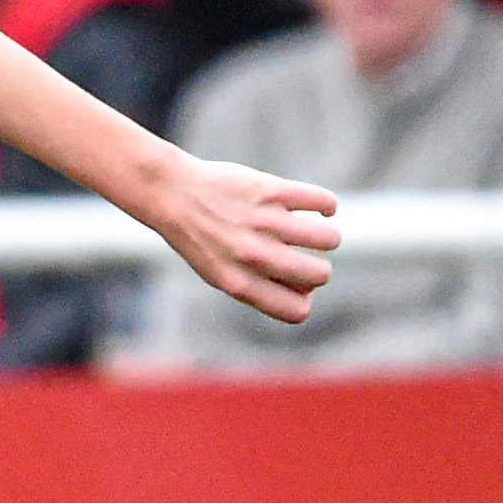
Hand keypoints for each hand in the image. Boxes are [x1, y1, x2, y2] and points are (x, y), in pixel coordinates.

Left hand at [146, 154, 339, 323]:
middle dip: (319, 269)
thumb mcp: (219, 273)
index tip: (294, 284)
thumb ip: (257, 287)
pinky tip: (318, 208)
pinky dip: (327, 206)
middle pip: (320, 275)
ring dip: (326, 237)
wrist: (173, 194)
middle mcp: (253, 256)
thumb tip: (306, 292)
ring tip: (309, 231)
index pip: (296, 311)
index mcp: (238, 283)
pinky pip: (324, 201)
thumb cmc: (200, 237)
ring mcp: (264, 222)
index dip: (303, 299)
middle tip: (302, 255)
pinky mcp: (271, 191)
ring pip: (329, 239)